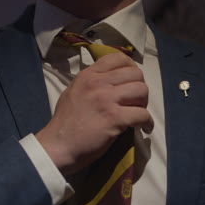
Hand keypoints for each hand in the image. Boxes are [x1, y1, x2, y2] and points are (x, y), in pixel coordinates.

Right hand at [36, 53, 153, 174]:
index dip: (131, 68)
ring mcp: (106, 99)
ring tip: (137, 114)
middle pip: (135, 73)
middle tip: (135, 102)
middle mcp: (98, 83)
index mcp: (88, 75)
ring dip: (144, 104)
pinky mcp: (114, 118)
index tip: (131, 81)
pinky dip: (147, 123)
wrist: (57, 146)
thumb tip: (109, 81)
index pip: (118, 58)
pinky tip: (144, 128)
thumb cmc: (64, 123)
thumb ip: (90, 83)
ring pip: (142, 90)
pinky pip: (142, 114)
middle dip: (139, 87)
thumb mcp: (73, 91)